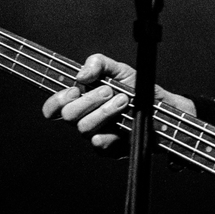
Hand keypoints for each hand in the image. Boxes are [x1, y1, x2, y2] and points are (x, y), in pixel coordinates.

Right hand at [42, 53, 195, 151]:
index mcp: (80, 100)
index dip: (56, 102)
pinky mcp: (109, 150)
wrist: (161, 107)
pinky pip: (100, 146)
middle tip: (109, 91)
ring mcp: (95, 134)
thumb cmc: (136, 88)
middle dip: (89, 100)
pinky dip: (110, 135)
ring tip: (125, 101)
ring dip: (105, 111)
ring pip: (84, 128)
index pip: (53, 108)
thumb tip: (81, 75)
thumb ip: (98, 63)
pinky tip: (122, 125)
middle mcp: (84, 119)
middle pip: (69, 115)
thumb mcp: (118, 69)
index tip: (74, 91)